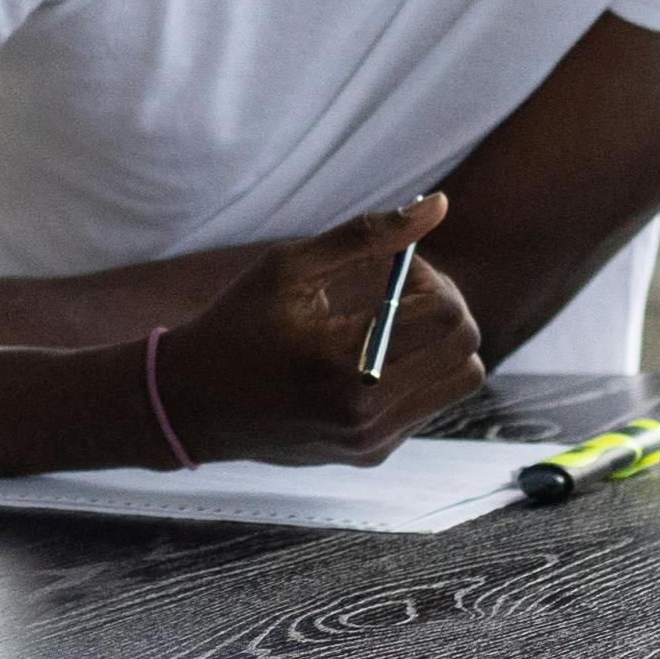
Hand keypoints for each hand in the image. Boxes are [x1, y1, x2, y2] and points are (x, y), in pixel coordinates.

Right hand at [154, 196, 487, 464]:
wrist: (195, 404)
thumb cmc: (239, 324)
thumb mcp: (289, 266)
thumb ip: (367, 234)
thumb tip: (438, 204)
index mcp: (343, 361)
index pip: (444, 313)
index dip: (431, 277)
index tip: (395, 271)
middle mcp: (363, 412)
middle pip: (465, 347)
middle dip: (445, 306)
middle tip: (402, 293)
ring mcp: (371, 440)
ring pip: (461, 378)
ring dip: (441, 342)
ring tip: (394, 324)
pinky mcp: (371, 454)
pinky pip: (431, 403)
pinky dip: (419, 371)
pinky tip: (373, 358)